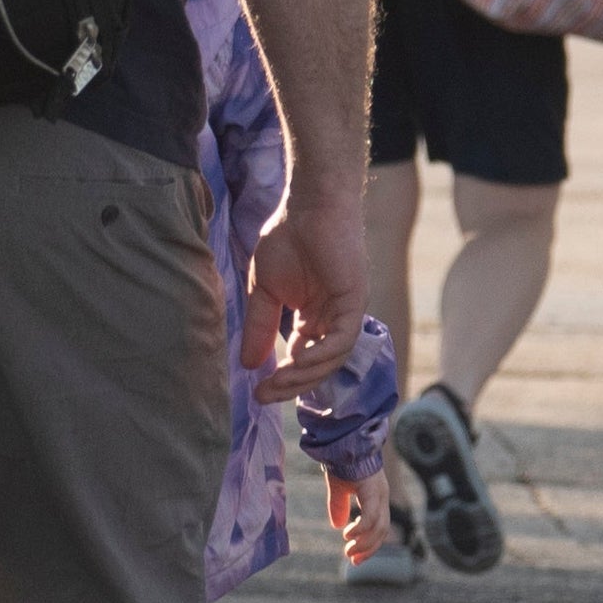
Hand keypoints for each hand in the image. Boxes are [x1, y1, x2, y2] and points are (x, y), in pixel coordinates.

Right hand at [240, 187, 362, 400]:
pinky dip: (320, 356)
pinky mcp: (353, 302)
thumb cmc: (287, 238)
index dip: (283, 379)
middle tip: (264, 396)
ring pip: (331, 359)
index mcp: (313, 318)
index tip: (257, 392)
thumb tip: (248, 365)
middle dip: (292, 385)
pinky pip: (341, 341)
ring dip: (304, 376)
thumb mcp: (264, 291)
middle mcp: (332, 319)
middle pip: (318, 366)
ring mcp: (345, 312)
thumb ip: (259, 327)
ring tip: (277, 382)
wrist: (307, 206)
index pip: (302, 359)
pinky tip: (297, 362)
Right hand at [328, 468, 391, 564]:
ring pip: (379, 527)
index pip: (379, 526)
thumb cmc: (341, 461)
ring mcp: (379, 494)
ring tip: (349, 550)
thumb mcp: (338, 489)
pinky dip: (361, 530)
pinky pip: (370, 517)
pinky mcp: (372, 491)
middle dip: (369, 549)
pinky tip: (347, 534)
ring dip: (364, 543)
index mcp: (376, 497)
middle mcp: (381, 497)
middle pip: (382, 530)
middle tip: (353, 560)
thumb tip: (338, 525)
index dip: (370, 544)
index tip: (356, 557)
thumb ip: (339, 506)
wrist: (342, 442)